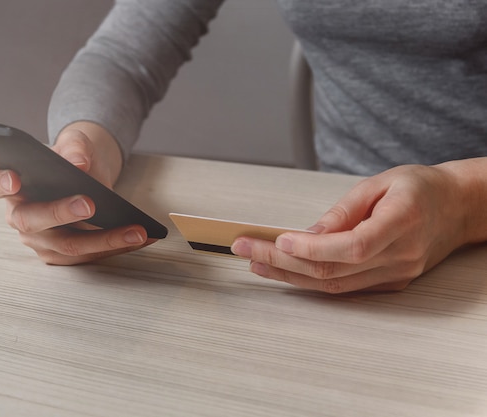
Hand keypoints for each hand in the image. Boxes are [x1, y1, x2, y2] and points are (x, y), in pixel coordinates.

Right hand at [0, 121, 153, 264]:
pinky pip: (87, 256)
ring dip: (104, 240)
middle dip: (60, 213)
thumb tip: (78, 162)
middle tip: (89, 203)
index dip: (0, 183)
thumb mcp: (76, 144)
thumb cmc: (73, 159)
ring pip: (66, 246)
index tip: (15, 178)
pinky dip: (116, 247)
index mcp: (12, 184)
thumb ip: (74, 147)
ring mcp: (39, 239)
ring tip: (136, 231)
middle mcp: (19, 215)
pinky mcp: (61, 254)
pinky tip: (141, 238)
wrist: (88, 176)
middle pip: (31, 220)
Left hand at [231, 161, 486, 292]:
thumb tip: (306, 234)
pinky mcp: (389, 282)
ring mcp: (396, 274)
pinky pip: (344, 287)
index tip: (278, 241)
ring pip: (334, 285)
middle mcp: (401, 256)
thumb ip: (343, 211)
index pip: (353, 245)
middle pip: (333, 270)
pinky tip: (284, 271)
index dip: (313, 248)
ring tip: (255, 262)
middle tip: (246, 248)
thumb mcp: (380, 183)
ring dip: (289, 276)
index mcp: (402, 222)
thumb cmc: (420, 188)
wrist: (457, 208)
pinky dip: (310, 280)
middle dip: (282, 262)